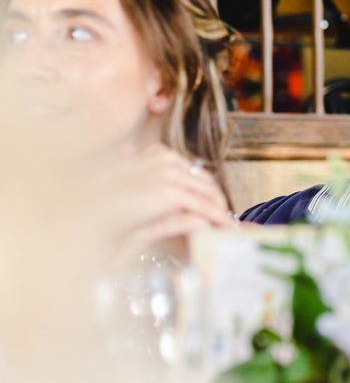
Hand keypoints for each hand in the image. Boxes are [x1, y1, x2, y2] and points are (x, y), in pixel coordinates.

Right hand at [104, 145, 234, 254]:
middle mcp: (167, 159)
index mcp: (157, 154)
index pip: (193, 170)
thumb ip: (143, 181)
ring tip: (230, 224)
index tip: (216, 203)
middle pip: (204, 180)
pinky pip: (201, 206)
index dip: (206, 188)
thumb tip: (146, 174)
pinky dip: (215, 218)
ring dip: (221, 210)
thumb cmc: (100, 203)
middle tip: (228, 215)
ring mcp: (169, 174)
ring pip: (206, 192)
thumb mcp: (124, 187)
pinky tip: (223, 228)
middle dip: (217, 198)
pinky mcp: (170, 193)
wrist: (86, 212)